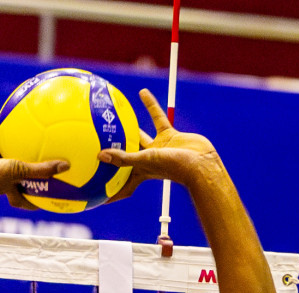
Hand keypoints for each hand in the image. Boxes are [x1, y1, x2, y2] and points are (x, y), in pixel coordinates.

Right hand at [0, 103, 68, 207]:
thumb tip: (67, 166)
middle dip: (17, 160)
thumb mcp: (22, 173)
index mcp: (9, 186)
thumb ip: (43, 169)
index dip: (33, 195)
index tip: (44, 191)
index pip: (24, 195)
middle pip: (10, 167)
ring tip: (7, 123)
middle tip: (27, 149)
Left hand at [98, 89, 221, 201]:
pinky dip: (150, 105)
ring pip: (140, 135)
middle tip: (99, 144)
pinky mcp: (169, 135)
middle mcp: (148, 161)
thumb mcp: (145, 161)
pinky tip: (142, 92)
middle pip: (127, 158)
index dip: (111, 191)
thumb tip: (101, 156)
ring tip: (117, 114)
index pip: (122, 185)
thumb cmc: (174, 167)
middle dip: (115, 154)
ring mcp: (159, 148)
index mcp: (141, 172)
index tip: (98, 195)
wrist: (201, 162)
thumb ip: (123, 158)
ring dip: (130, 126)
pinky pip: (157, 117)